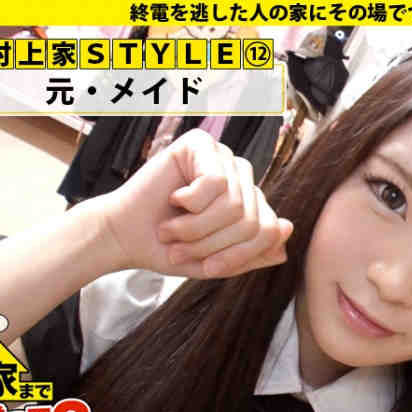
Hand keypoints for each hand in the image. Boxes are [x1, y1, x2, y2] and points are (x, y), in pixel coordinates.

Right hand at [96, 129, 292, 277]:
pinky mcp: (202, 144)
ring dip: (197, 228)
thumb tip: (287, 228)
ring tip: (173, 229)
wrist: (125, 239)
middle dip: (213, 244)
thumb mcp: (218, 263)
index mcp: (251, 202)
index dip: (237, 256)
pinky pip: (215, 182)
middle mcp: (242, 176)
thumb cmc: (170, 248)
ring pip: (234, 205)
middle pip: (252, 220)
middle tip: (181, 248)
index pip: (269, 231)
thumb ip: (255, 252)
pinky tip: (174, 199)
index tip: (206, 267)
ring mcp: (223, 158)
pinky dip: (190, 202)